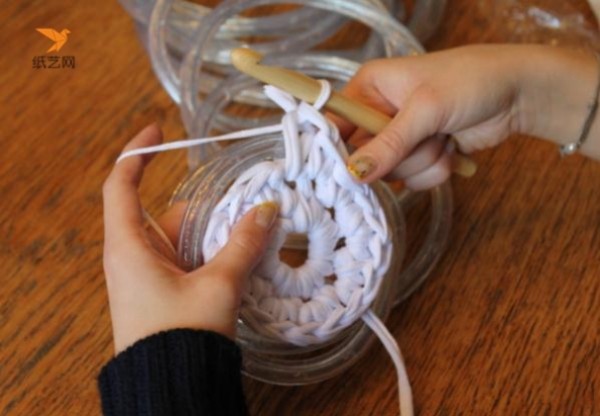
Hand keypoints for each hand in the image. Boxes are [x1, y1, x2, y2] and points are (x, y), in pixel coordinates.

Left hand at [102, 124, 277, 353]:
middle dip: (207, 206)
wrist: (169, 387)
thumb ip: (243, 244)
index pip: (121, 185)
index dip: (137, 153)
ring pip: (185, 237)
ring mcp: (150, 274)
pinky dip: (214, 253)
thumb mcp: (218, 286)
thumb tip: (266, 210)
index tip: (158, 130)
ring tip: (254, 231)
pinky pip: (190, 258)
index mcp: (129, 246)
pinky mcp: (165, 291)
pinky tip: (243, 257)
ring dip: (217, 233)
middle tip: (246, 202)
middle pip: (170, 212)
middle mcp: (135, 256)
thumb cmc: (179, 337)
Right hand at [341, 44, 598, 188]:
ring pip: (392, 172)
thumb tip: (352, 173)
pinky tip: (451, 148)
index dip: (338, 150)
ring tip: (444, 136)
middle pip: (365, 156)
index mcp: (369, 88)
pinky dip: (435, 170)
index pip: (336, 124)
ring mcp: (400, 137)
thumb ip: (388, 144)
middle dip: (400, 155)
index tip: (346, 171)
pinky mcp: (419, 155)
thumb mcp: (425, 110)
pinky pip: (413, 179)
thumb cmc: (469, 81)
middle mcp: (379, 113)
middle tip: (426, 135)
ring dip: (423, 161)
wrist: (517, 93)